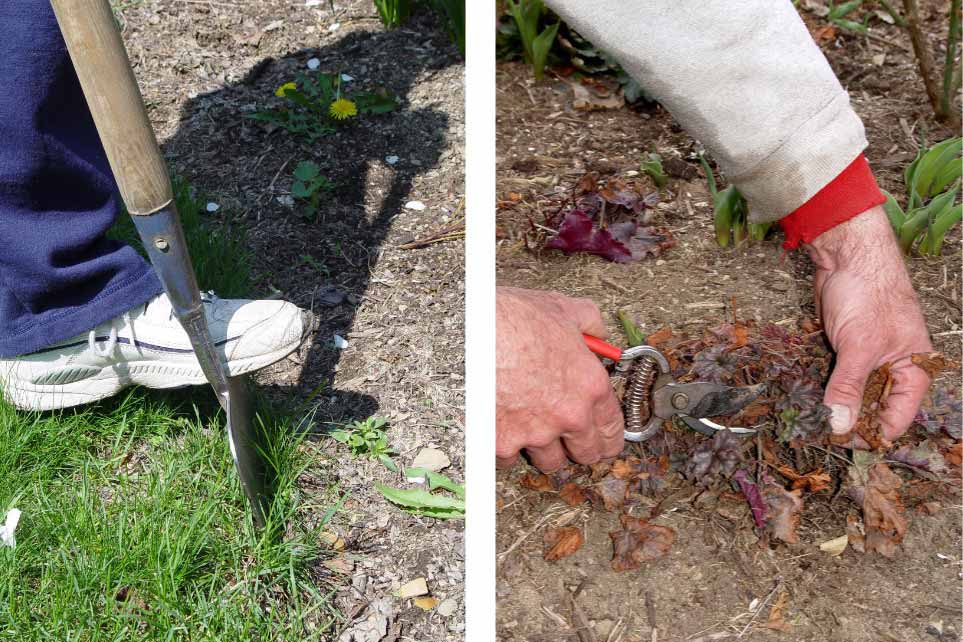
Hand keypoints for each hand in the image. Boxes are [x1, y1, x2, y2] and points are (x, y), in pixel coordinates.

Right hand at [496, 287, 623, 470]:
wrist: (468, 329)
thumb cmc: (513, 317)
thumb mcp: (562, 308)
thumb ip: (589, 323)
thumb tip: (597, 333)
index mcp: (590, 386)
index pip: (613, 430)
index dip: (608, 437)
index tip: (603, 440)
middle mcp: (568, 416)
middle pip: (586, 455)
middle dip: (579, 447)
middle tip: (569, 439)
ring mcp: (535, 433)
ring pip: (549, 463)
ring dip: (543, 450)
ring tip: (532, 429)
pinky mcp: (501, 441)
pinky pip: (510, 459)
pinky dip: (507, 448)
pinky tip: (503, 428)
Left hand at [806, 205, 932, 443]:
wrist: (846, 255)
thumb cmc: (868, 294)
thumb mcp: (858, 347)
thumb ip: (849, 387)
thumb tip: (840, 425)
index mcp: (913, 372)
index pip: (897, 418)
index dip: (873, 434)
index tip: (844, 447)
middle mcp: (893, 369)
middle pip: (873, 408)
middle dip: (849, 421)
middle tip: (819, 437)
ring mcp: (867, 359)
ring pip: (851, 393)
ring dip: (833, 406)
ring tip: (808, 423)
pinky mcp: (844, 348)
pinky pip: (835, 377)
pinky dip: (822, 387)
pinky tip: (804, 401)